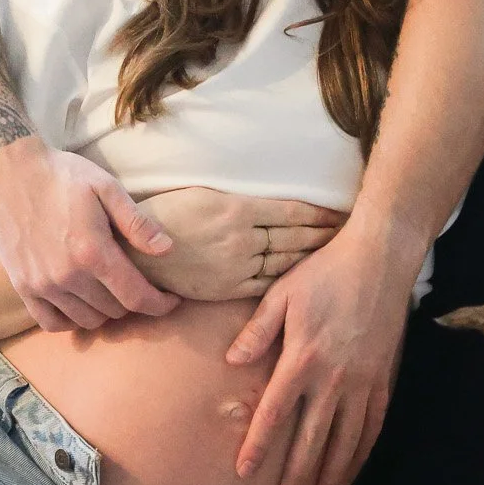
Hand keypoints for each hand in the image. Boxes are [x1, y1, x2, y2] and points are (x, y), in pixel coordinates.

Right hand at [0, 135, 181, 330]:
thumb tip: (167, 250)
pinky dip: (71, 320)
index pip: (136, 297)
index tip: (171, 300)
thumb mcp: (106, 187)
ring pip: (87, 320)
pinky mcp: (22, 287)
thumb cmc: (61, 176)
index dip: (160, 305)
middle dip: (134, 302)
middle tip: (138, 284)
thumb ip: (137, 222)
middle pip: (114, 311)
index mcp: (92, 252)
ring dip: (105, 311)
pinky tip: (81, 303)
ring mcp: (41, 285)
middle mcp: (67, 276)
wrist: (7, 171)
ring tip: (111, 292)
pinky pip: (52, 323)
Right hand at [137, 188, 346, 300]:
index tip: (339, 212)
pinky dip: (287, 278)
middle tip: (347, 232)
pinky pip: (266, 283)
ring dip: (310, 256)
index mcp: (237, 209)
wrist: (136, 252)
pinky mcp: (228, 289)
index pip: (291, 212)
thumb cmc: (168, 214)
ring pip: (284, 261)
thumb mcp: (206, 195)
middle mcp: (242, 239)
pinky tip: (302, 274)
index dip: (319, 214)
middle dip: (322, 234)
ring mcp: (236, 266)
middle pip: (294, 236)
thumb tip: (271, 206)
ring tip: (331, 252)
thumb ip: (242, 202)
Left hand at [225, 219, 421, 484]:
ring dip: (330, 470)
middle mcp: (333, 377)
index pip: (275, 413)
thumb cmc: (325, 272)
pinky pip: (372, 421)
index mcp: (302, 358)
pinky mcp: (382, 376)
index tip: (245, 471)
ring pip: (345, 437)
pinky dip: (362, 447)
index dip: (259, 445)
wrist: (380, 259)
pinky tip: (353, 464)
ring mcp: (362, 380)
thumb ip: (257, 331)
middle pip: (311, 436)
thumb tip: (232, 362)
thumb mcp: (282, 293)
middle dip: (295, 472)